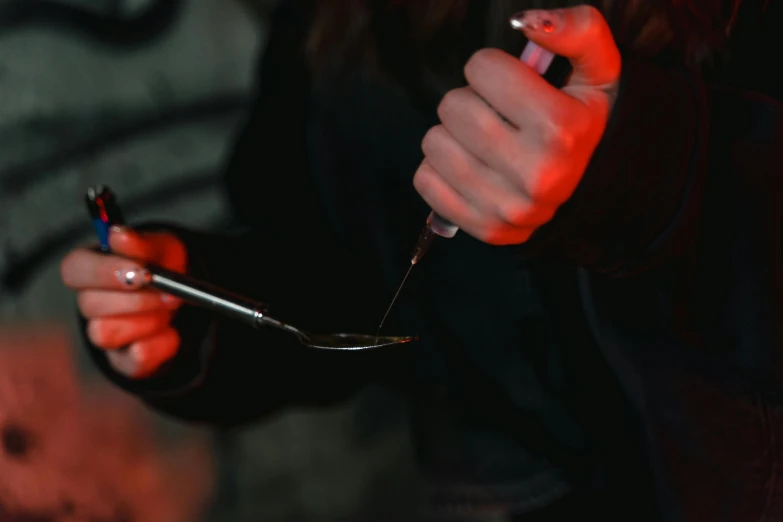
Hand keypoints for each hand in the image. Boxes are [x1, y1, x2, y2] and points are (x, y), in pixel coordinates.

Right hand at [60, 228, 186, 378]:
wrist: (187, 297)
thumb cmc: (163, 265)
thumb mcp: (160, 248)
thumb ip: (141, 244)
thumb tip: (118, 235)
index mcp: (89, 268)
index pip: (74, 270)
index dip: (105, 272)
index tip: (141, 271)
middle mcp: (89, 303)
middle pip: (91, 305)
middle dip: (138, 300)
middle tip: (170, 294)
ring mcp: (104, 334)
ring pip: (107, 334)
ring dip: (149, 321)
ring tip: (169, 309)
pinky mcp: (125, 361)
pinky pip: (136, 359)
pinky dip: (161, 344)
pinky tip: (171, 331)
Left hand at [414, 5, 620, 244]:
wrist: (596, 191)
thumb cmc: (584, 124)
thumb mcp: (599, 72)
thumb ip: (578, 31)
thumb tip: (525, 22)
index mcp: (561, 130)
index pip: (481, 68)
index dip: (492, 70)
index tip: (510, 86)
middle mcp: (534, 175)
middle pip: (452, 106)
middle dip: (470, 101)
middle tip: (495, 114)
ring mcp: (506, 207)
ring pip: (434, 142)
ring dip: (452, 135)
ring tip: (483, 142)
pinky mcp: (483, 228)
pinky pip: (424, 180)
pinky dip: (440, 169)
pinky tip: (471, 168)